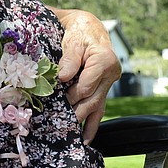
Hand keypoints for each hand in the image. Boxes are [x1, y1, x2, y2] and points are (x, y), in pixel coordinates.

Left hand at [49, 8, 120, 142]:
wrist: (88, 28)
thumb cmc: (79, 32)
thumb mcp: (73, 41)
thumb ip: (69, 60)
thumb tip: (62, 78)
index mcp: (105, 61)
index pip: (86, 84)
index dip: (71, 93)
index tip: (56, 99)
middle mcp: (111, 75)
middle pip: (91, 98)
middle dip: (75, 111)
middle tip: (59, 123)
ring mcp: (108, 84)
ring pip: (96, 107)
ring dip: (84, 123)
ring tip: (73, 139)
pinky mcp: (103, 90)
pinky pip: (99, 109)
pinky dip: (92, 125)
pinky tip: (85, 139)